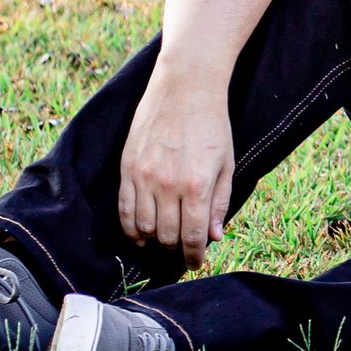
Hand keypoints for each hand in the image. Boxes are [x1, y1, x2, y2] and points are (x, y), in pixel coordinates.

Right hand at [117, 65, 236, 268]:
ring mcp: (143, 177)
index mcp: (196, 186)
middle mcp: (167, 185)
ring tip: (162, 243)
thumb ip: (219, 203)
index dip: (194, 255)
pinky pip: (123, 209)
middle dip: (175, 250)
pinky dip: (130, 228)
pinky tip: (139, 233)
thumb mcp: (226, 164)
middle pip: (166, 236)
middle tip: (182, 251)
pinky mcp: (126, 168)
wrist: (185, 88)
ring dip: (153, 241)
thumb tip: (215, 237)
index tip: (196, 262)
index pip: (192, 236)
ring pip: (142, 228)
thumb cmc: (212, 125)